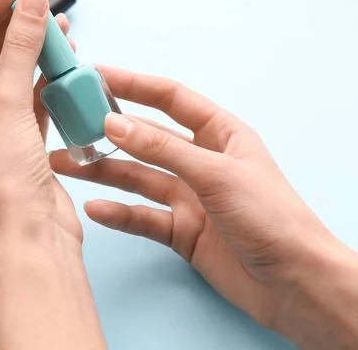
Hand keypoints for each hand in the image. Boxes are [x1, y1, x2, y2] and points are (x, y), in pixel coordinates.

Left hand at [0, 0, 105, 349]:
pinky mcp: (21, 143)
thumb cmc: (2, 178)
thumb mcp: (7, 103)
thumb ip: (21, 48)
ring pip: (14, 79)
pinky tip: (62, 62)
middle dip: (14, 29)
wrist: (29, 234)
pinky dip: (47, 81)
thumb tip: (31, 2)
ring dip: (34, 53)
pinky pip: (33, 101)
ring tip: (58, 25)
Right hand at [50, 66, 357, 349]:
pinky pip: (142, 217)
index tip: (95, 75)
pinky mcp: (180, 230)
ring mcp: (189, 197)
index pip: (170, 99)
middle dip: (107, 133)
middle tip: (68, 126)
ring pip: (137, 178)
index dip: (133, 84)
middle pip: (146, 139)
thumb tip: (114, 123)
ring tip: (64, 166)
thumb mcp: (215, 173)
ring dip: (102, 172)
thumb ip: (163, 149)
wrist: (292, 282)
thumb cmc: (270, 216)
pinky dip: (119, 214)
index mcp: (220, 133)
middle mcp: (200, 161)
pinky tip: (94, 209)